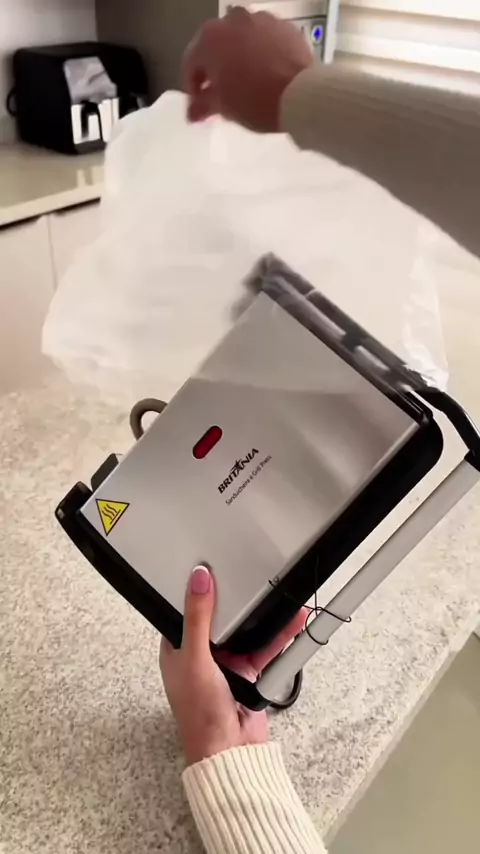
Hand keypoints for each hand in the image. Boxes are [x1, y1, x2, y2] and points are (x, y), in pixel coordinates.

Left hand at [160, 565, 305, 765]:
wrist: (230, 752)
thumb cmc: (200, 713)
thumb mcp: (195, 658)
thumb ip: (199, 617)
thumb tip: (198, 579)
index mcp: (178, 649)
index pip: (185, 609)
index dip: (197, 589)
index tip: (210, 565)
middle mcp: (201, 654)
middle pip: (221, 617)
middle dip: (237, 600)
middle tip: (249, 573)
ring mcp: (227, 664)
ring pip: (246, 631)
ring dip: (263, 617)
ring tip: (278, 596)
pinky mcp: (250, 673)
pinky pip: (266, 648)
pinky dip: (280, 636)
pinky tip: (292, 623)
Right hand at [181, 7, 312, 132]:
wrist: (299, 94)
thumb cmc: (254, 100)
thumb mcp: (223, 107)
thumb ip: (202, 105)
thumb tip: (194, 111)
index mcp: (209, 38)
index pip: (191, 65)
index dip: (193, 89)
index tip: (200, 106)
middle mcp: (232, 20)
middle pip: (216, 48)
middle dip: (216, 72)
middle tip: (222, 96)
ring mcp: (260, 19)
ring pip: (241, 41)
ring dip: (238, 60)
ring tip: (246, 85)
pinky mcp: (284, 26)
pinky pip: (264, 40)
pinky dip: (261, 54)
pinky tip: (266, 74)